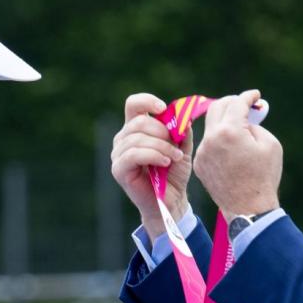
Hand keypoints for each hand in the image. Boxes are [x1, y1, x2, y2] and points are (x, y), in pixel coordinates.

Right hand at [110, 93, 193, 241]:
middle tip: (176, 145)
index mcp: (136, 129)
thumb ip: (181, 131)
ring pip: (137, 138)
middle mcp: (123, 139)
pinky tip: (165, 162)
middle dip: (161, 131)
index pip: (133, 104)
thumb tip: (183, 117)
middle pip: (138, 121)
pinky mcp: (118, 169)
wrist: (171, 201)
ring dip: (161, 146)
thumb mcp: (182, 148)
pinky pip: (133, 154)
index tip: (163, 108)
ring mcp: (118, 154)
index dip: (147, 101)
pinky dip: (153, 155)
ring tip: (174, 157)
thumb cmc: (174, 174)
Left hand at [194, 90, 281, 218]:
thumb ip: (256, 124)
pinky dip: (219, 140)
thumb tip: (245, 119)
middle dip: (232, 103)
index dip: (248, 96)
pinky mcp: (199, 163)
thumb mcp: (270, 144)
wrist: (248, 208)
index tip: (255, 96)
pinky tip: (231, 148)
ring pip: (211, 127)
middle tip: (244, 105)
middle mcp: (211, 139)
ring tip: (240, 128)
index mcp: (229, 131)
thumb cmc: (264, 176)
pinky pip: (208, 144)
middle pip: (217, 108)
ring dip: (224, 122)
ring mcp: (202, 152)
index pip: (237, 103)